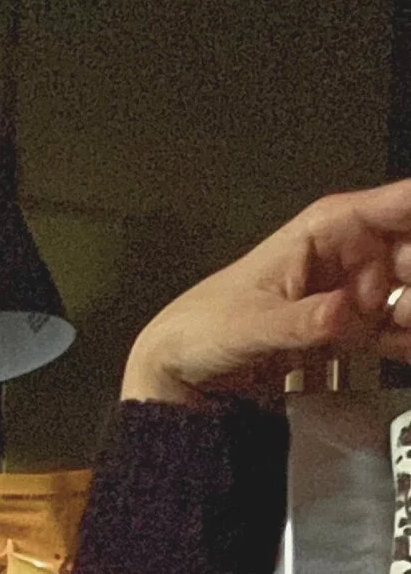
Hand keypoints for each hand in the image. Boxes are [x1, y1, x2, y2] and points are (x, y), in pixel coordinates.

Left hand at [124, 180, 410, 406]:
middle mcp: (350, 252)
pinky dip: (406, 340)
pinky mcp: (354, 327)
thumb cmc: (205, 326)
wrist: (185, 368)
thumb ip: (300, 322)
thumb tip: (342, 313)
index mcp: (327, 228)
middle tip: (406, 309)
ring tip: (402, 324)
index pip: (397, 204)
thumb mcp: (251, 324)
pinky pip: (397, 329)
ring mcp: (356, 290)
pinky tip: (404, 347)